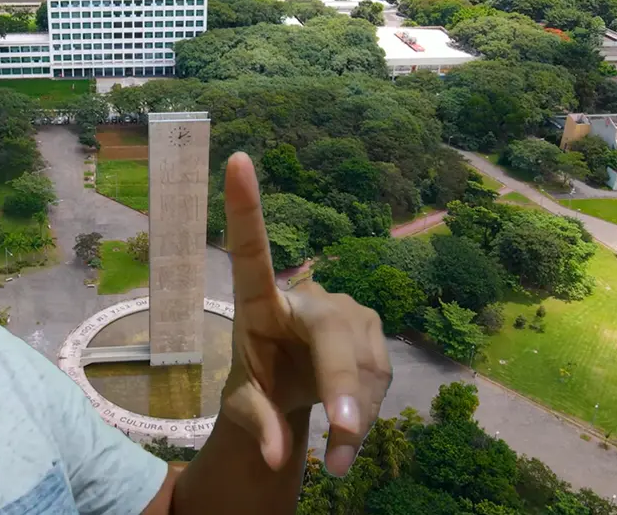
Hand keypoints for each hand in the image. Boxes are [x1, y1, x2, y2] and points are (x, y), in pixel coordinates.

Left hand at [218, 152, 392, 476]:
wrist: (292, 385)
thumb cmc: (258, 379)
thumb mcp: (246, 405)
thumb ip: (256, 426)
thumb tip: (275, 459)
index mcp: (258, 301)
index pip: (252, 250)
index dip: (246, 206)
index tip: (235, 157)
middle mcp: (309, 297)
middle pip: (334, 335)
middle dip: (343, 386)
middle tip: (344, 432)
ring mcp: (348, 310)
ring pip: (366, 368)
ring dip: (358, 417)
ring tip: (338, 456)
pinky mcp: (374, 331)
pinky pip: (381, 378)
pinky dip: (370, 414)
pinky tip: (353, 432)